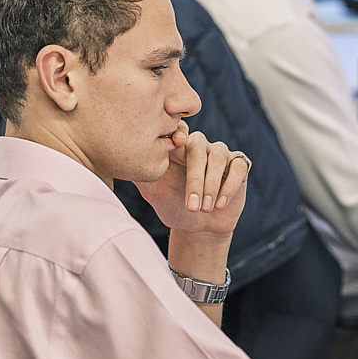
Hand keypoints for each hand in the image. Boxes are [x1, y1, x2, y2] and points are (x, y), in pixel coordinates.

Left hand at [133, 128, 248, 238]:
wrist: (197, 228)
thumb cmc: (173, 207)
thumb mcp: (152, 192)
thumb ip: (140, 174)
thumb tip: (119, 161)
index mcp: (178, 147)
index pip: (178, 130)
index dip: (178, 134)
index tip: (175, 144)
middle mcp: (199, 146)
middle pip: (198, 147)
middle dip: (195, 178)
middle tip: (192, 205)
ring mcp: (220, 154)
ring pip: (218, 156)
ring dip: (212, 184)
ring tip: (204, 208)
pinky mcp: (238, 166)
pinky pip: (238, 166)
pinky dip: (229, 185)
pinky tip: (220, 203)